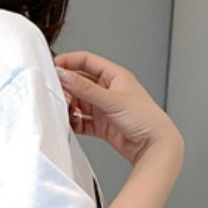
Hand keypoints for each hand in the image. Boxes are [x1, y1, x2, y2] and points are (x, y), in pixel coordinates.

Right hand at [54, 50, 182, 165]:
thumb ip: (85, 88)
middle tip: (58, 95)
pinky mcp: (102, 125)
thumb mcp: (112, 100)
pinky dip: (74, 122)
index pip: (86, 61)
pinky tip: (71, 123)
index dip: (68, 62)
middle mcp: (109, 90)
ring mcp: (104, 108)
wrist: (155, 147)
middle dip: (67, 88)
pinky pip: (81, 121)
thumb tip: (64, 75)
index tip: (52, 68)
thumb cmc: (145, 119)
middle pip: (79, 83)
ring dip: (69, 107)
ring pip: (79, 102)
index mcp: (115, 76)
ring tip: (67, 111)